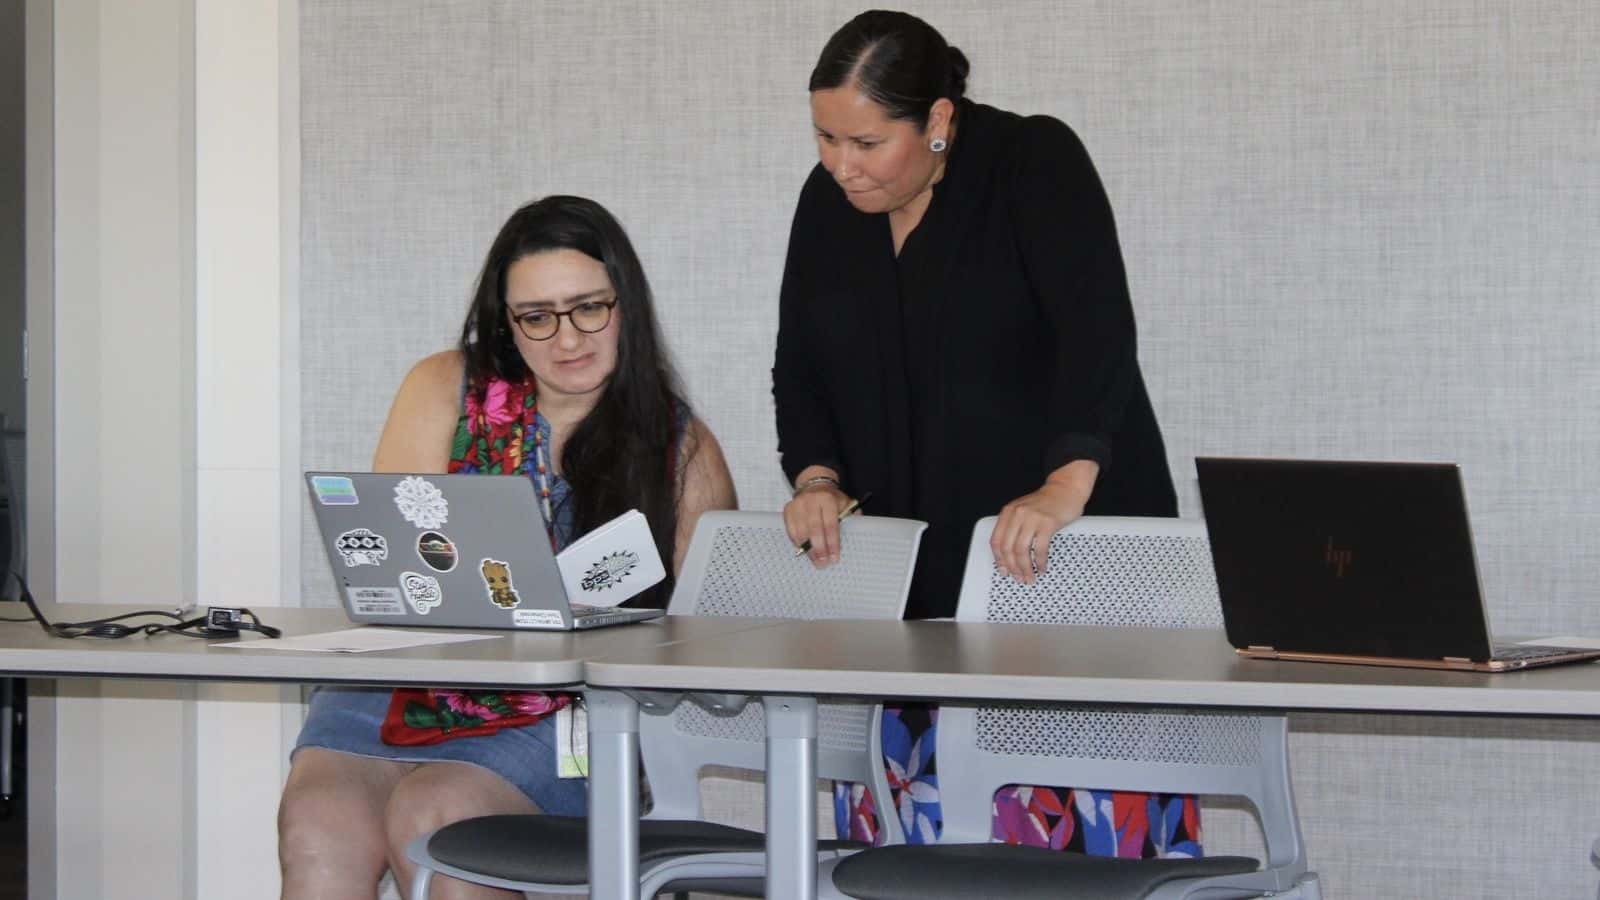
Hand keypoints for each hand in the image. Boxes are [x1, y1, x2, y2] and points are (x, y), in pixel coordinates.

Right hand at [783, 482, 850, 566]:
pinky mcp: (788, 510)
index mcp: (827, 499)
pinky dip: (797, 542)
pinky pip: (791, 530)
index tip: (834, 557)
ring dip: (808, 549)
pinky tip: (804, 550)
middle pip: (814, 529)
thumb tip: (857, 534)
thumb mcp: (845, 504)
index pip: (830, 524)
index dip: (832, 542)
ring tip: (815, 560)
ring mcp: (797, 505)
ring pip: (801, 532)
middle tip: (823, 563)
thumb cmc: (832, 500)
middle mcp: (811, 500)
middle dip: (819, 549)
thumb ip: (851, 517)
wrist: (814, 486)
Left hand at [991, 463, 1096, 583]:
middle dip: (1012, 568)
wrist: (1065, 489)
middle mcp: (1017, 514)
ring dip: (1025, 568)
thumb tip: (1009, 554)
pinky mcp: (1047, 523)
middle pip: (1008, 548)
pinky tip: (1042, 568)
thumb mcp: (1023, 509)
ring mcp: (1032, 518)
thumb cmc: (1046, 502)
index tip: (1003, 571)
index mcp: (1008, 512)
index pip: (996, 540)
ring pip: (1022, 550)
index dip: (999, 559)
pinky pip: (1040, 549)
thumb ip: (1014, 526)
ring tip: (1030, 577)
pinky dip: (1040, 562)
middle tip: (1019, 578)